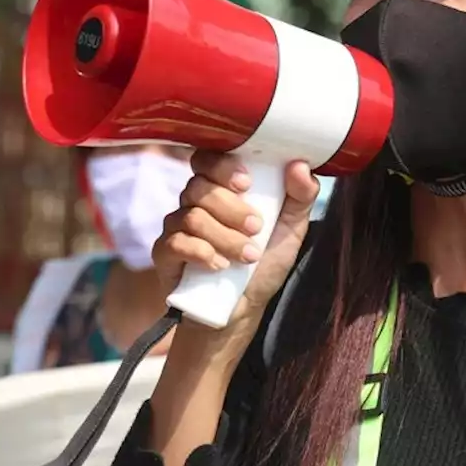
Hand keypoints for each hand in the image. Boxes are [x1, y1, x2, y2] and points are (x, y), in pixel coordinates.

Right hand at [153, 153, 320, 339]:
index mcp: (221, 186)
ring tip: (248, 256)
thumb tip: (299, 164)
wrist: (243, 307)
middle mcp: (195, 200)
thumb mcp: (291, 228)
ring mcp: (177, 225)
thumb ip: (300, 195)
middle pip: (199, 186)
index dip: (222, 165)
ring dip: (225, 237)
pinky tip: (219, 266)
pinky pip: (176, 243)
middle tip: (257, 227)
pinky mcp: (165, 253)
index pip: (207, 158)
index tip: (246, 183)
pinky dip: (202, 253)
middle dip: (232, 208)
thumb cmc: (265, 260)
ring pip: (192, 216)